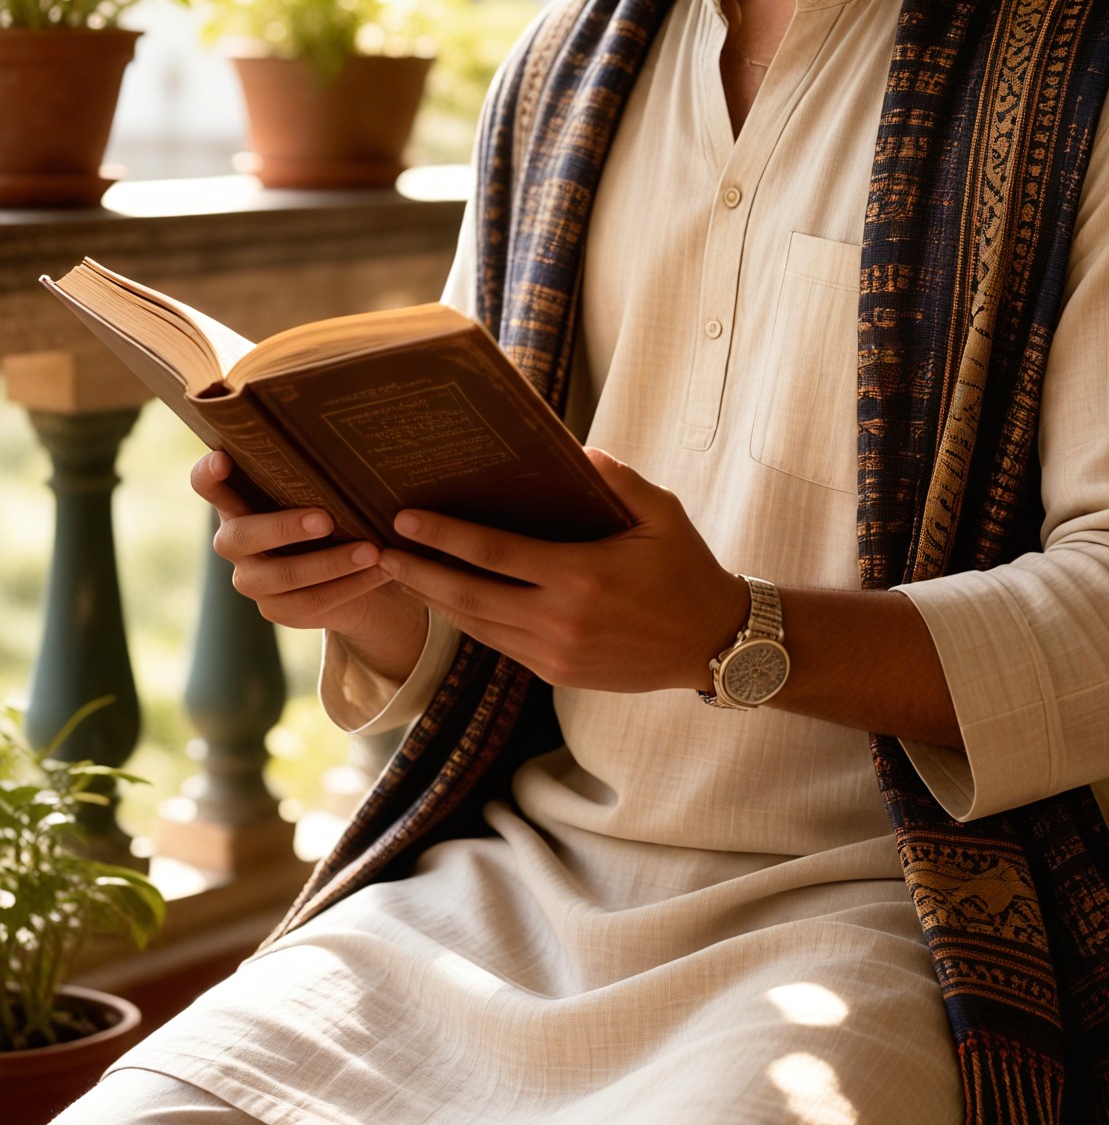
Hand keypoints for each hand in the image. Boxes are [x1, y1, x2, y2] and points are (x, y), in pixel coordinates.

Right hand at [190, 450, 428, 678]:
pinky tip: (380, 570)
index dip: (207, 475)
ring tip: (373, 550)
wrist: (357, 572)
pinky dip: (350, 586)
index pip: (208, 486)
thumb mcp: (326, 494)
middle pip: (241, 537)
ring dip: (331, 563)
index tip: (222, 459)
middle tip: (327, 519)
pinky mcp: (277, 610)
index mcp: (239, 503)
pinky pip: (311, 602)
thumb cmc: (338, 514)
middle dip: (284, 527)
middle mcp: (235, 543)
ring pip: (283, 576)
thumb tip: (346, 447)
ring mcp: (252, 580)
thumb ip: (318, 477)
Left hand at [375, 449, 748, 693]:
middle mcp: (561, 621)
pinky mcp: (558, 675)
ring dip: (436, 600)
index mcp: (582, 576)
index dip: (444, 536)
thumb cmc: (687, 570)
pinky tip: (448, 600)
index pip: (494, 554)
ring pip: (478, 627)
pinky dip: (469, 622)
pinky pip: (500, 645)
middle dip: (418, 573)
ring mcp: (556, 654)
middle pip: (469, 596)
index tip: (405, 519)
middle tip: (377, 551)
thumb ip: (617, 479)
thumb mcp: (662, 514)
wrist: (716, 645)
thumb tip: (575, 449)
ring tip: (400, 574)